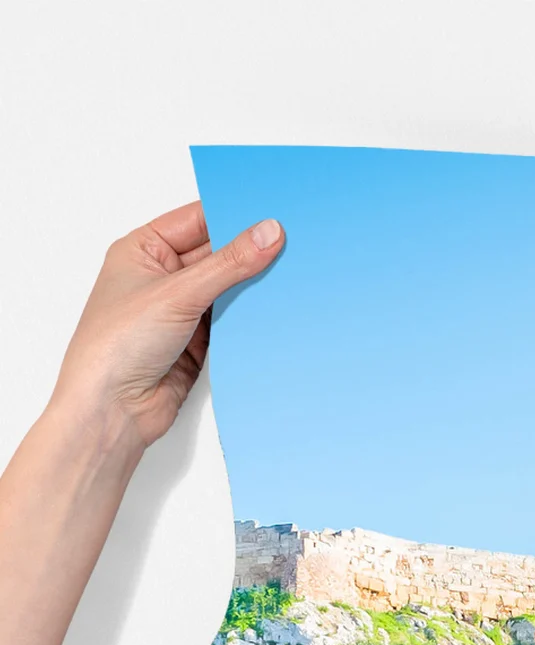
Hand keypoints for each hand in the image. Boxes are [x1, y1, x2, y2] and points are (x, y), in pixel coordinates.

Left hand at [49, 202, 283, 450]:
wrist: (113, 411)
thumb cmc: (116, 346)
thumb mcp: (178, 293)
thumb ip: (228, 264)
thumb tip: (267, 233)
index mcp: (143, 250)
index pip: (198, 220)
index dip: (233, 215)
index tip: (272, 214)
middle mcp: (161, 278)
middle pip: (217, 255)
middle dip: (250, 254)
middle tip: (290, 246)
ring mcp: (181, 311)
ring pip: (228, 290)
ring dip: (253, 289)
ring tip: (290, 277)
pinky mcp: (198, 343)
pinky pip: (233, 322)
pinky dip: (252, 319)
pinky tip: (275, 312)